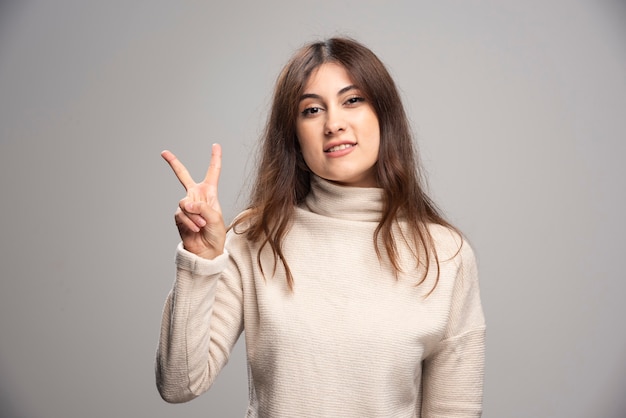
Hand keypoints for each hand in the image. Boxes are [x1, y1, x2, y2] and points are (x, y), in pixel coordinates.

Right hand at [161, 144, 225, 258]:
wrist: (206, 250)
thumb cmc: (215, 234)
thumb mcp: (216, 218)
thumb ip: (202, 208)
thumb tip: (185, 203)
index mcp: (209, 192)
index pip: (213, 172)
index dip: (215, 158)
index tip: (216, 145)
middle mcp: (196, 196)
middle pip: (182, 175)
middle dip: (173, 163)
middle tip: (164, 153)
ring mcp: (186, 205)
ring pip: (185, 203)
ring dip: (195, 216)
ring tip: (202, 226)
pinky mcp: (178, 216)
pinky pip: (182, 215)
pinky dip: (190, 222)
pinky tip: (195, 229)